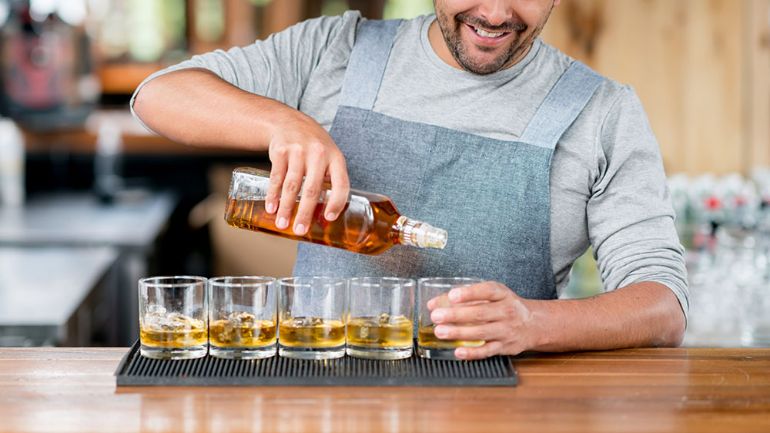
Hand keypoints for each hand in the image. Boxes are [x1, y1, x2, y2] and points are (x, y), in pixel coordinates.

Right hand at [264, 107, 348, 234]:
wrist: (288, 121)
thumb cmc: (313, 146)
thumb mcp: (328, 156)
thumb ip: (330, 180)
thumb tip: (327, 215)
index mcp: (336, 158)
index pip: (341, 184)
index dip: (337, 203)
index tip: (330, 218)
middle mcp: (318, 154)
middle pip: (312, 189)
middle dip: (305, 213)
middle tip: (300, 230)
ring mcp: (298, 151)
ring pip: (292, 186)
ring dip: (286, 208)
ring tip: (283, 224)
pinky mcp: (280, 151)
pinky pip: (276, 177)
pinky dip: (273, 195)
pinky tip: (272, 207)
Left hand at [427, 281, 536, 359]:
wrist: (533, 324)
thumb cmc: (506, 306)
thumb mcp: (493, 295)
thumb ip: (466, 297)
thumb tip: (434, 303)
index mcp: (503, 295)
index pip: (487, 291)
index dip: (469, 293)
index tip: (452, 295)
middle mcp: (507, 311)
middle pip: (480, 313)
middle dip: (456, 315)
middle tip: (437, 316)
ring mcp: (506, 330)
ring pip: (482, 333)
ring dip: (459, 333)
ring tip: (440, 331)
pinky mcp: (505, 347)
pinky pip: (487, 351)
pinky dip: (472, 353)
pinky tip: (458, 351)